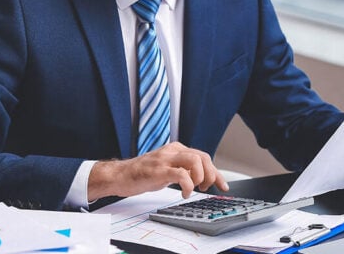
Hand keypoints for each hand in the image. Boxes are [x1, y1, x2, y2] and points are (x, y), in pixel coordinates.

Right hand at [87, 142, 228, 200]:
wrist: (120, 175)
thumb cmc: (143, 173)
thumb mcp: (167, 167)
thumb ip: (183, 168)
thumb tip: (202, 177)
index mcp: (177, 149)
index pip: (203, 156)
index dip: (216, 172)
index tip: (222, 185)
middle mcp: (173, 150)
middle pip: (203, 157)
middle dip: (210, 174)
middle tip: (206, 188)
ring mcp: (165, 159)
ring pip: (195, 161)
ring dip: (200, 178)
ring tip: (194, 189)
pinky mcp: (159, 170)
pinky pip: (181, 175)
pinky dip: (188, 186)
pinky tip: (184, 194)